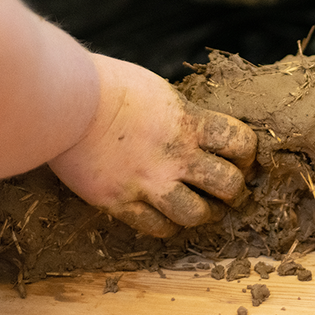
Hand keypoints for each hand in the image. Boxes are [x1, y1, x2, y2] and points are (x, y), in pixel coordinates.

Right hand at [48, 55, 256, 237]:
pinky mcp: (120, 201)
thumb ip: (182, 116)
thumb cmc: (109, 86)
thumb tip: (198, 128)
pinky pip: (157, 228)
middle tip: (228, 189)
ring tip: (200, 208)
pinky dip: (168, 225)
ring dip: (204, 213)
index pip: (241, 143)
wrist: (66, 102)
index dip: (247, 153)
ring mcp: (148, 183)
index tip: (240, 156)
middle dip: (234, 190)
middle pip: (228, 186)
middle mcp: (175, 157)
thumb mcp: (160, 92)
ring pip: (196, 215)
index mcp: (189, 123)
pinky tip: (165, 215)